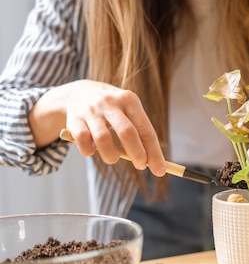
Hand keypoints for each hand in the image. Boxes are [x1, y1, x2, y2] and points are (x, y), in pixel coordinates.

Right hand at [28, 80, 165, 175]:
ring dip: (111, 156)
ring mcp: (91, 110)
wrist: (78, 92)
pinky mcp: (74, 119)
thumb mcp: (129, 113)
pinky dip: (89, 151)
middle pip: (127, 132)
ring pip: (103, 139)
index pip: (146, 130)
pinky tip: (92, 150)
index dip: (154, 153)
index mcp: (129, 100)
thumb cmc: (112, 110)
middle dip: (137, 154)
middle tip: (140, 166)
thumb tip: (153, 162)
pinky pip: (83, 142)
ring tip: (113, 158)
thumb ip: (140, 134)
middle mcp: (110, 103)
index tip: (160, 170)